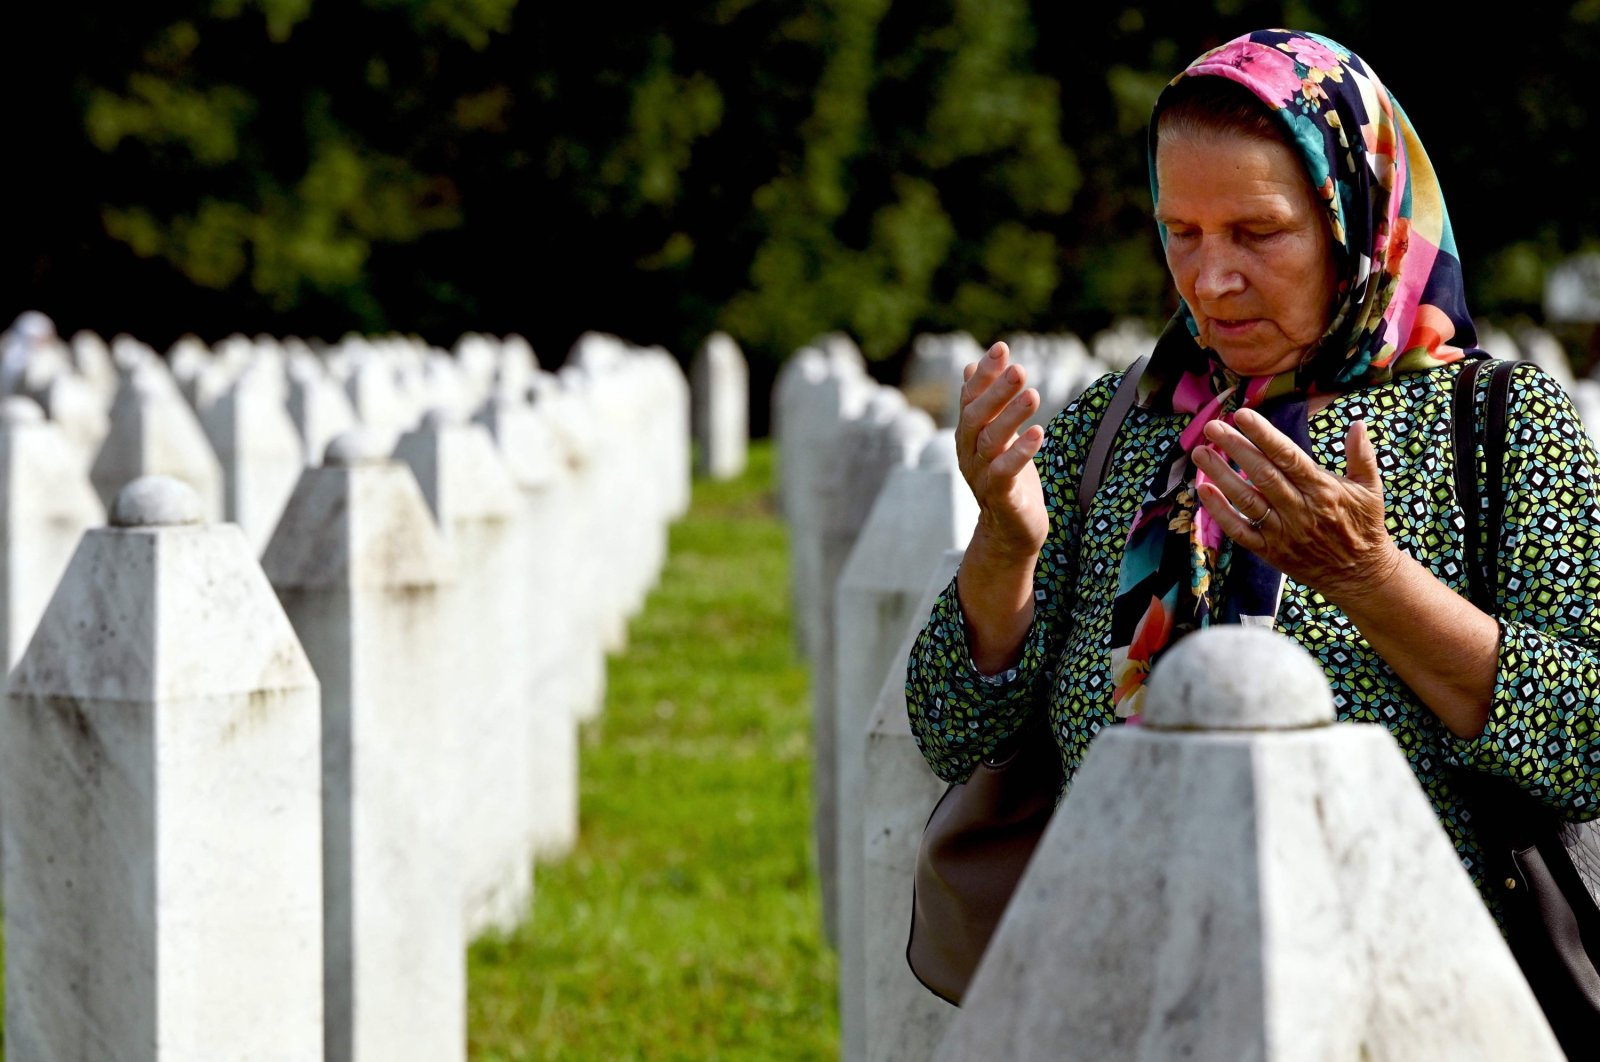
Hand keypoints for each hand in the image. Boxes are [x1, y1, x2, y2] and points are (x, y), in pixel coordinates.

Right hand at [956, 341, 1046, 560]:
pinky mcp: (1000, 498)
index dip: (984, 374)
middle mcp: (969, 453)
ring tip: (1033, 394)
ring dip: (1011, 416)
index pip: (970, 398)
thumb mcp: (995, 436)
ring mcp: (981, 476)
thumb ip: (984, 403)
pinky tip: (1037, 433)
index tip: (1001, 348)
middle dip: (997, 391)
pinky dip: (1019, 453)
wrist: (1009, 531)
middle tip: (1020, 369)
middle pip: (976, 417)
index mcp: (968, 436)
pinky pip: (1004, 473)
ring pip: (990, 441)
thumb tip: (967, 367)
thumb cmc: (1007, 478)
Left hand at [1192, 408, 1402, 602]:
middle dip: (1235, 448)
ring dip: (1222, 475)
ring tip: (1201, 453)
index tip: (1242, 415)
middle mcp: (1300, 509)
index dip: (1264, 435)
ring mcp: (1282, 532)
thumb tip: (1358, 423)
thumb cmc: (1364, 526)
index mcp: (1322, 490)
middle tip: (1212, 426)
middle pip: (1262, 475)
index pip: (1288, 457)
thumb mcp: (1371, 489)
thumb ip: (1362, 456)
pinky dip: (1220, 512)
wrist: (1360, 576)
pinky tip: (1203, 491)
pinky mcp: (1270, 551)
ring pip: (1247, 500)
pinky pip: (1240, 531)